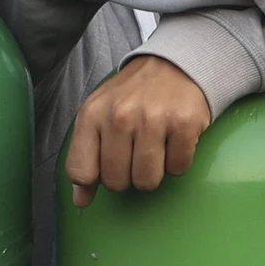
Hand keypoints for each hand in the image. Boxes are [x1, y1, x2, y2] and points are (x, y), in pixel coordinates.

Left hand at [65, 56, 211, 206]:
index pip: (80, 171)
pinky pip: (178, 168)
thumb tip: (81, 200)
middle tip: (135, 153)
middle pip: (117, 182)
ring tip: (154, 149)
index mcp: (92, 115)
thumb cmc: (132, 96)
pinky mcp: (184, 124)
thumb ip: (85, 157)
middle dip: (127, 176)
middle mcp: (120, 117)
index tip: (105, 168)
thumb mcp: (99, 117)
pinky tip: (173, 140)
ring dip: (153, 172)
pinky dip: (177, 160)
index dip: (94, 179)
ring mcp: (153, 120)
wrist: (174, 65)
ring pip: (147, 181)